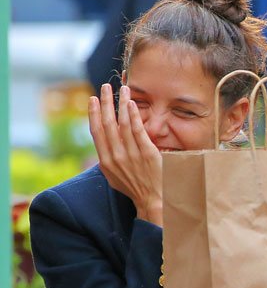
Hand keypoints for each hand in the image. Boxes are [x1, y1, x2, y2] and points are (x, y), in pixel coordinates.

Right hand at [89, 84, 163, 225]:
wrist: (153, 200)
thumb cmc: (135, 188)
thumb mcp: (115, 175)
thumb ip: (109, 159)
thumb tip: (105, 145)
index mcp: (105, 161)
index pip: (96, 132)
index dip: (93, 114)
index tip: (93, 99)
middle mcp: (115, 156)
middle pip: (107, 123)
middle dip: (105, 103)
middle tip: (104, 87)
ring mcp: (131, 154)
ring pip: (123, 123)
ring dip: (121, 103)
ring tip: (122, 88)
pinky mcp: (146, 153)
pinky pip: (138, 130)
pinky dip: (133, 116)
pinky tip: (131, 104)